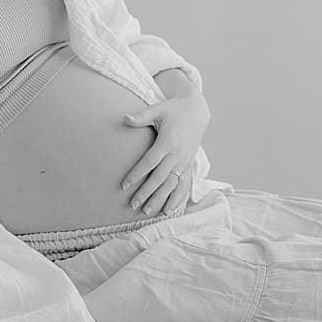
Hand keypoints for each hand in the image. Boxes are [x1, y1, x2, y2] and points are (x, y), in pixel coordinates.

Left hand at [121, 87, 210, 216]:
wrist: (197, 111)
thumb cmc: (174, 110)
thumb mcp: (158, 109)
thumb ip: (141, 116)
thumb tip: (124, 118)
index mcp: (168, 141)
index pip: (150, 162)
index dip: (137, 174)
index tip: (124, 185)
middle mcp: (178, 154)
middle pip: (160, 178)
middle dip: (146, 193)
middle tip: (133, 205)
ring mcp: (185, 161)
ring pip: (172, 184)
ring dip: (160, 199)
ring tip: (148, 212)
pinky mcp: (189, 165)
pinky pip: (184, 185)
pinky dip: (178, 198)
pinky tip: (169, 210)